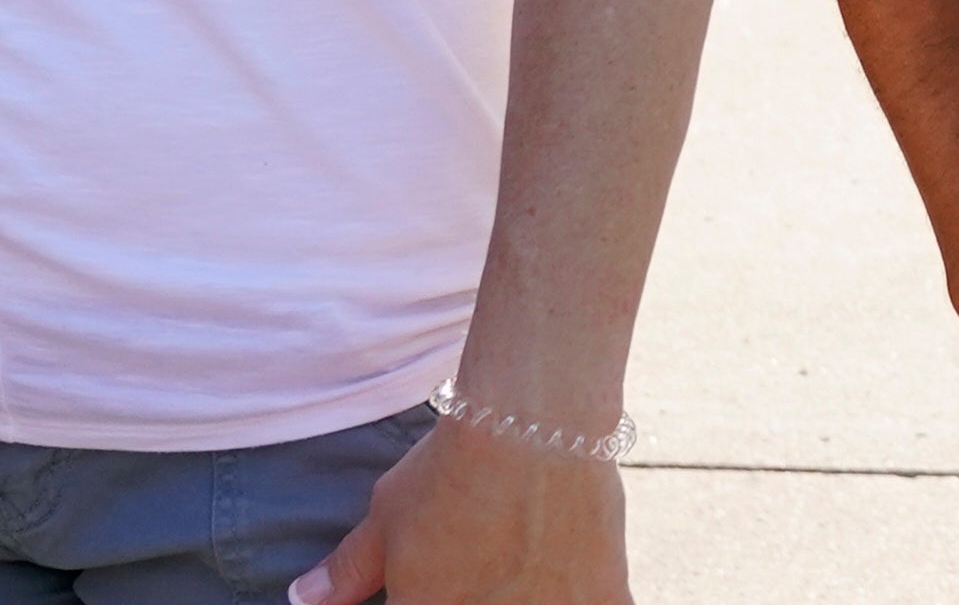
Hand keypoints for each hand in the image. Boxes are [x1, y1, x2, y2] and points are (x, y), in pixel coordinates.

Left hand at [293, 415, 627, 604]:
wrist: (533, 422)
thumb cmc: (451, 469)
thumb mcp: (387, 519)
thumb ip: (349, 571)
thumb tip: (303, 598)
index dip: (421, 597)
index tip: (435, 582)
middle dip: (474, 594)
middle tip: (482, 567)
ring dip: (529, 597)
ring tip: (522, 570)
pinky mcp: (603, 599)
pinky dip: (590, 597)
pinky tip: (575, 583)